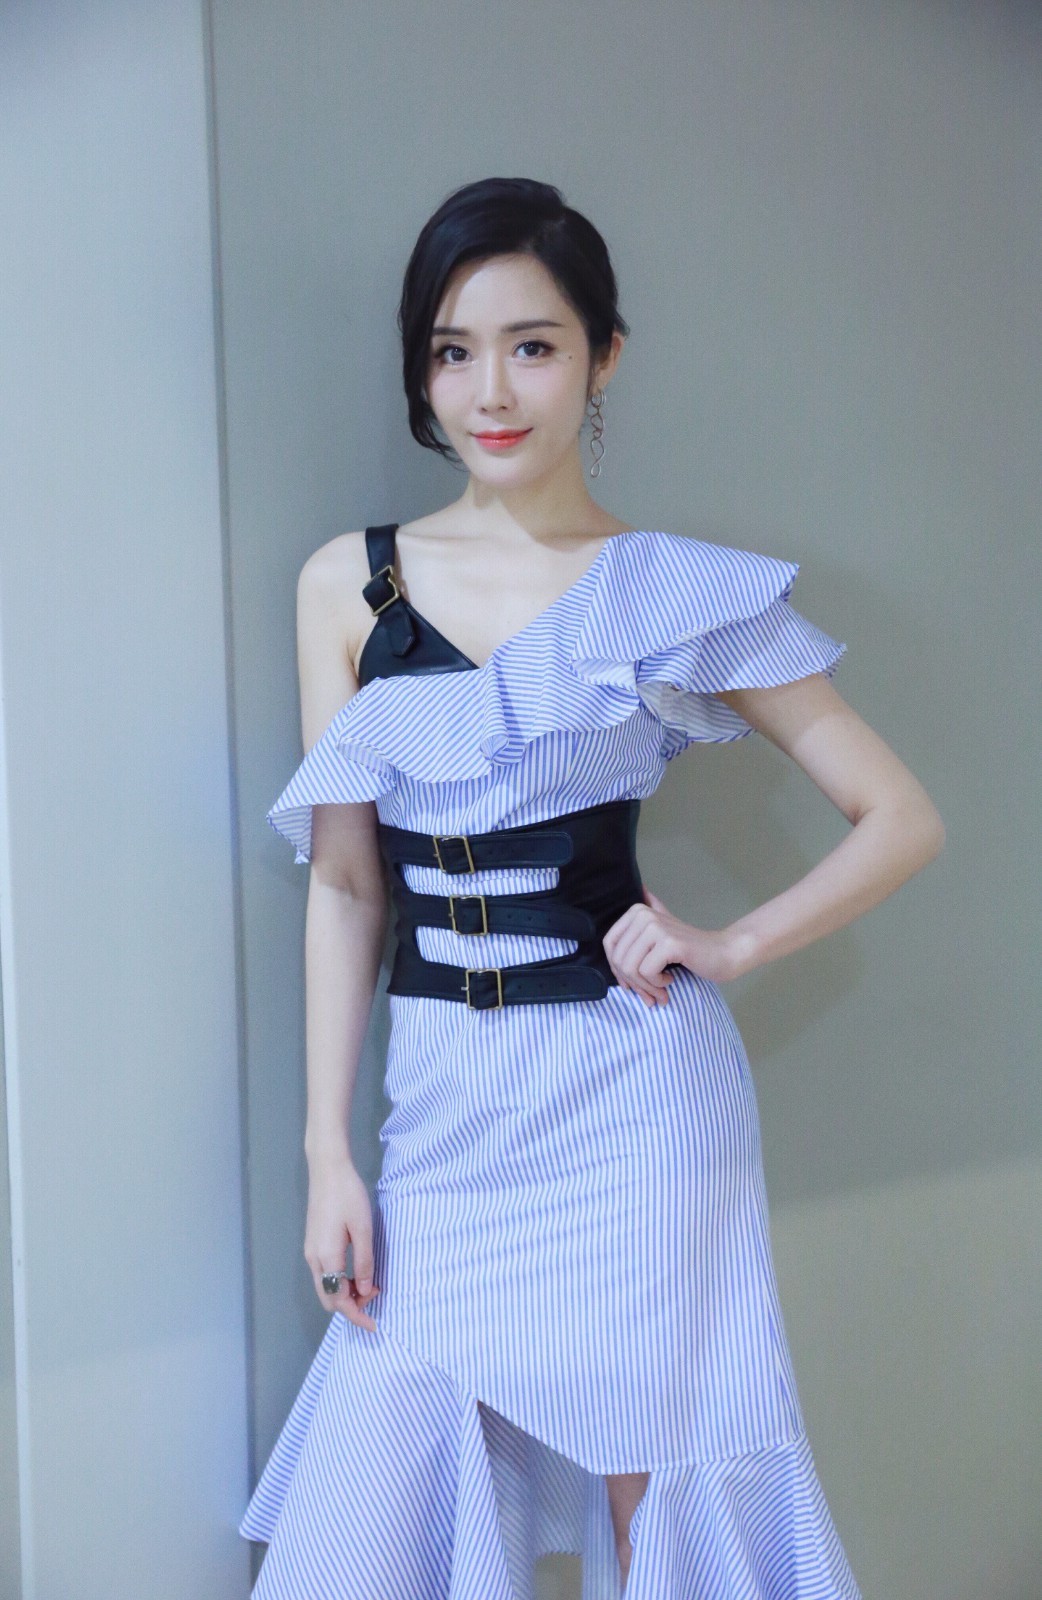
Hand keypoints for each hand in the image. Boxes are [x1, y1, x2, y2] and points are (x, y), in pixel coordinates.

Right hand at [304, 1154, 380, 1331]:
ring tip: (370, 1283)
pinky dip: (339, 1280)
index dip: (356, 1316)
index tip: (375, 1325)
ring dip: (345, 1292)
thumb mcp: (363, 1229)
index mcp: (327, 1258)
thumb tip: (366, 1291)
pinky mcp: (313, 1243)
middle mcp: (314, 1259)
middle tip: (375, 1296)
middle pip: (328, 1298)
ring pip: (325, 1286)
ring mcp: (310, 1251)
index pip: (339, 1300)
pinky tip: (357, 1271)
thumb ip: (364, 1262)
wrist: (328, 1169)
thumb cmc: (348, 1195)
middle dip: (350, 1306)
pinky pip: (324, 1273)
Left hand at [602, 886, 738, 1003]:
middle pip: (619, 959)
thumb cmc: (690, 948)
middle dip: (633, 983)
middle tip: (650, 993)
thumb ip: (652, 909)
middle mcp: (644, 915)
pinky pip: (647, 972)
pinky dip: (657, 984)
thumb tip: (640, 889)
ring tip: (660, 990)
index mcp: (637, 912)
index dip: (617, 969)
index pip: (609, 945)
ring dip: (645, 987)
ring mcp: (656, 927)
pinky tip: (670, 980)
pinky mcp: (669, 943)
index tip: (632, 983)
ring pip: (631, 968)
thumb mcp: (665, 926)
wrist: (723, 953)